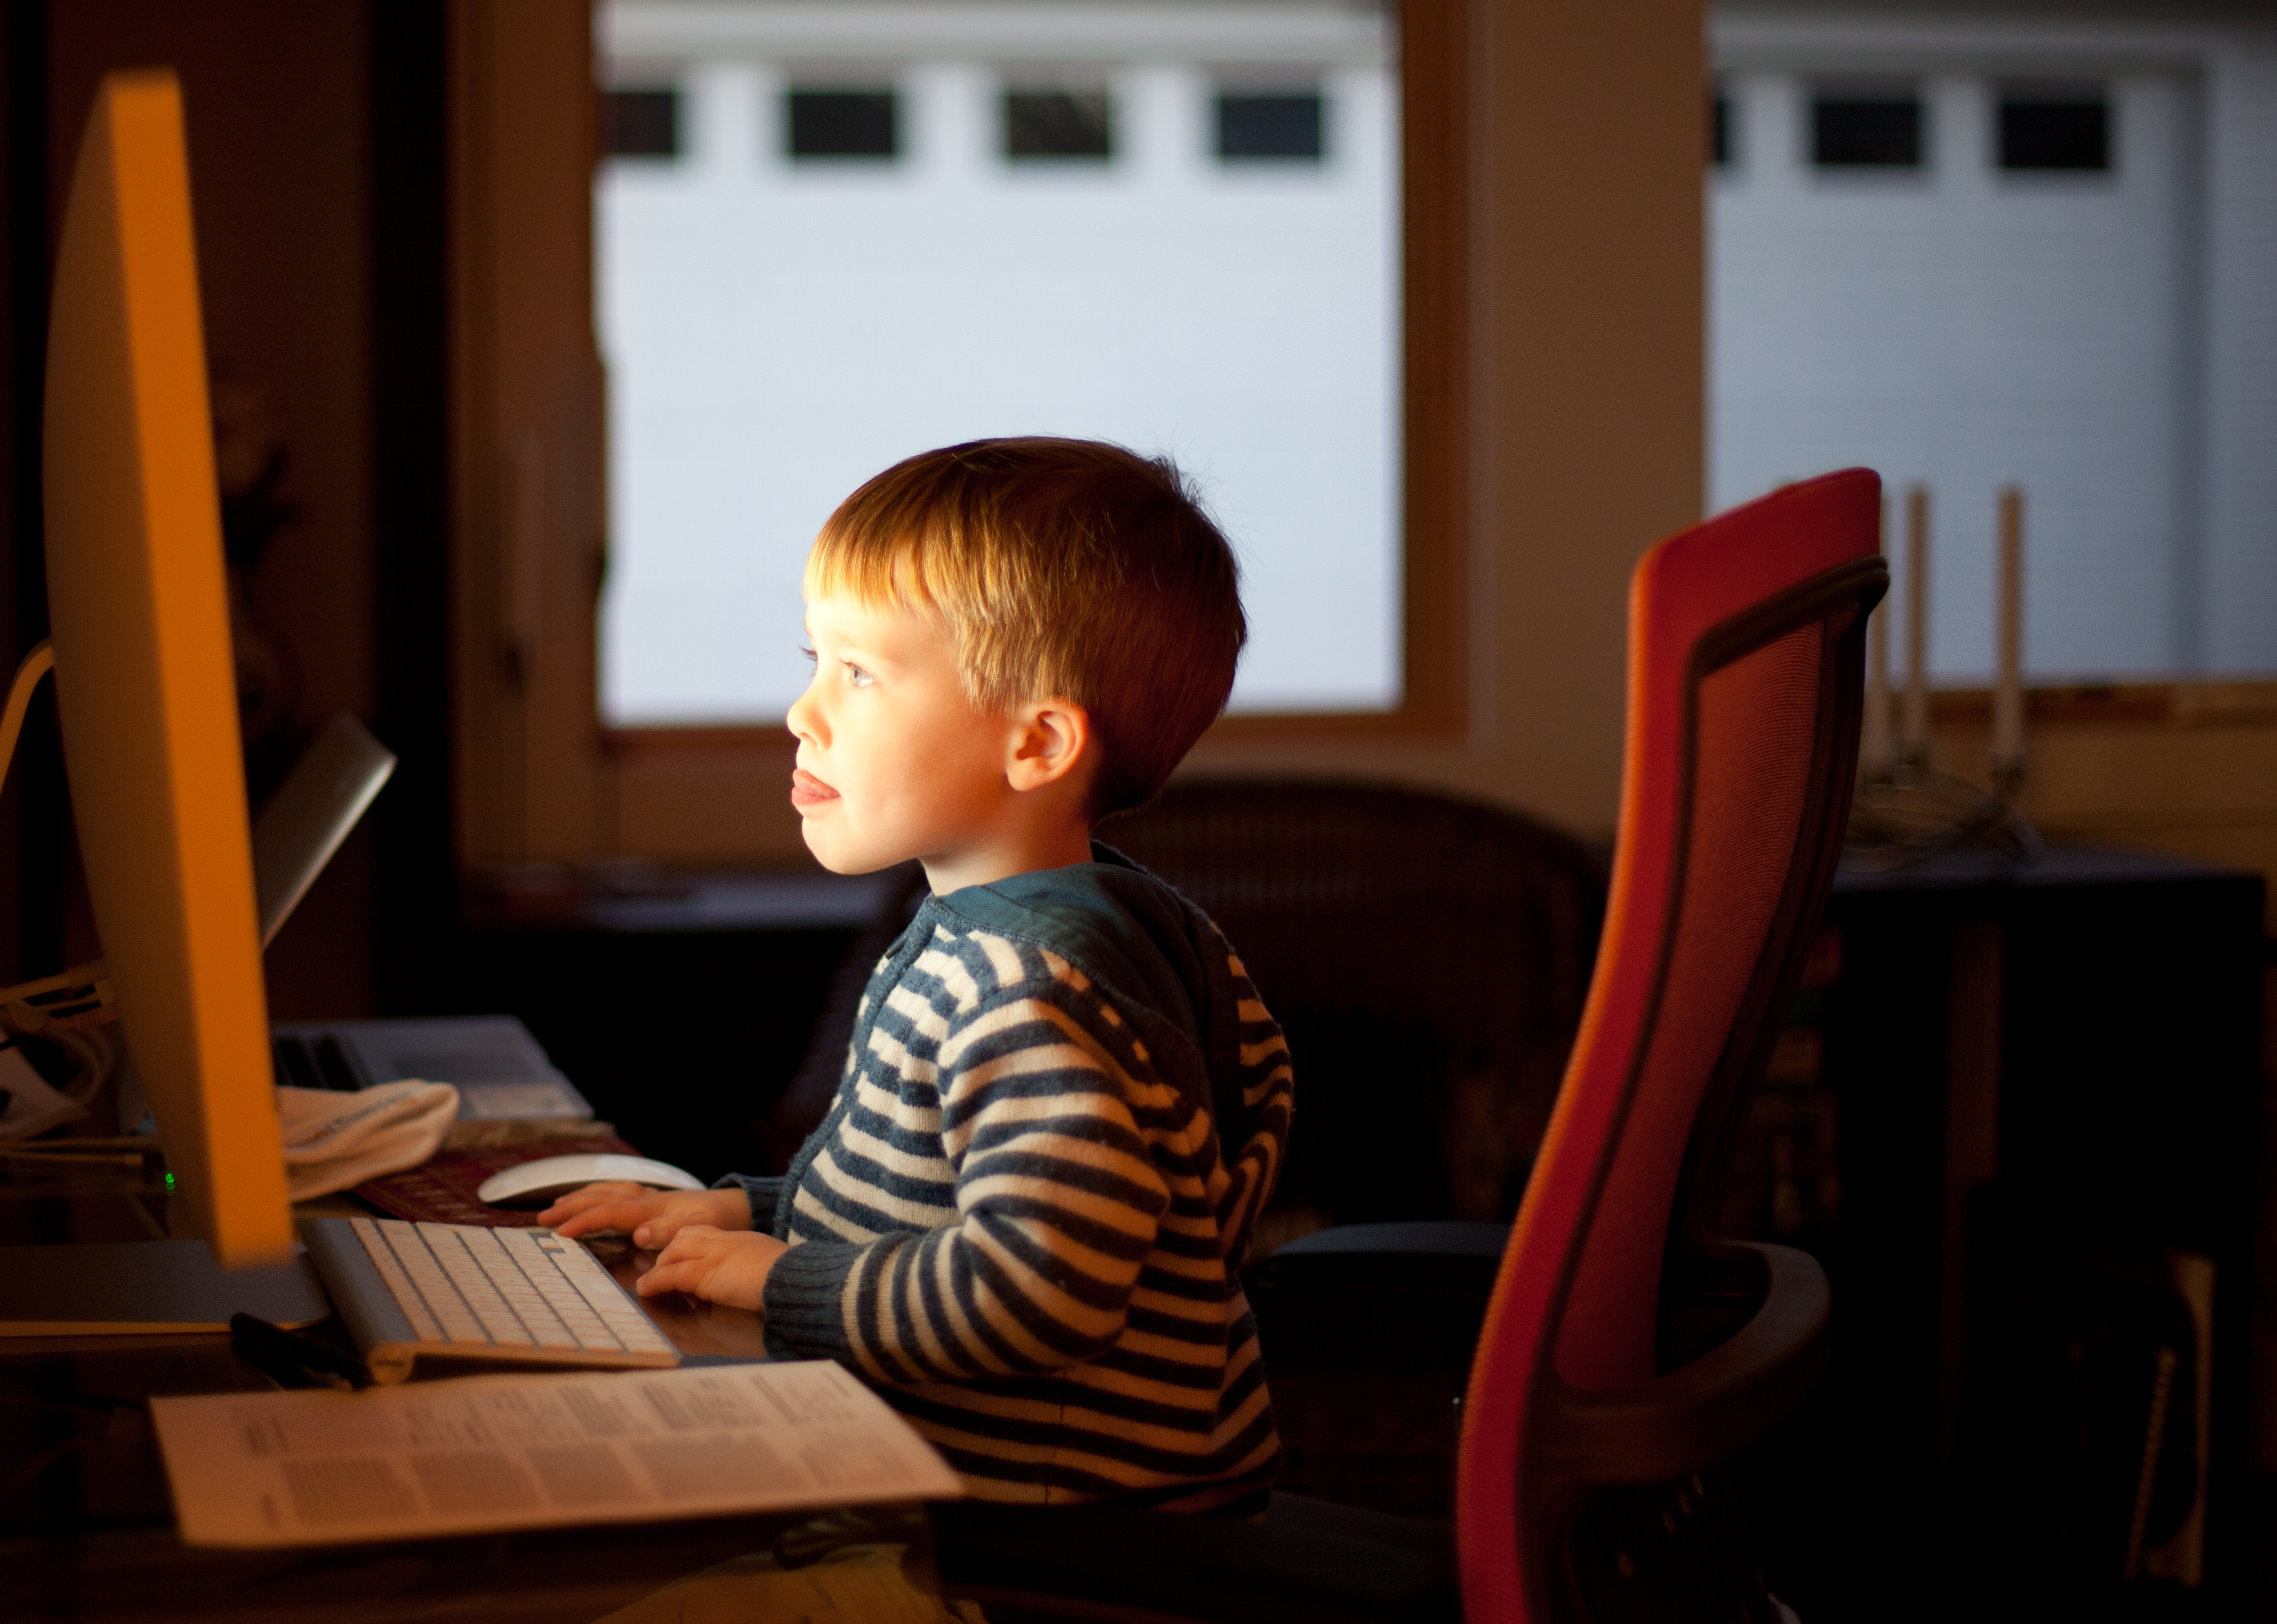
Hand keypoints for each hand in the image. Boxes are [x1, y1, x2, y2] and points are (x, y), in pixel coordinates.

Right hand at [540, 1182, 748, 1247]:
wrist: (736, 1208)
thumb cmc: (718, 1222)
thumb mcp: (699, 1230)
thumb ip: (669, 1232)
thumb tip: (639, 1234)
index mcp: (653, 1209)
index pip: (610, 1213)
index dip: (584, 1221)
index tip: (561, 1232)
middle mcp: (647, 1199)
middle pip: (601, 1198)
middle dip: (571, 1208)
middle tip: (542, 1220)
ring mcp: (648, 1198)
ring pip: (606, 1192)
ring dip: (580, 1198)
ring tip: (556, 1207)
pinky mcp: (652, 1200)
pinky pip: (617, 1193)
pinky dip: (597, 1195)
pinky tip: (589, 1199)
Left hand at [636, 1226, 787, 1311]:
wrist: (797, 1281)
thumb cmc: (791, 1280)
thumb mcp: (768, 1268)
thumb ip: (751, 1271)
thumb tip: (749, 1284)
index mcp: (741, 1241)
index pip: (705, 1234)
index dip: (686, 1246)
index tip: (676, 1259)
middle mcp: (725, 1242)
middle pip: (685, 1237)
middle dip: (668, 1253)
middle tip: (657, 1272)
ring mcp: (714, 1254)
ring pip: (674, 1253)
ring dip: (657, 1268)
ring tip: (646, 1285)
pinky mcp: (706, 1273)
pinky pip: (672, 1275)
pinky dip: (656, 1282)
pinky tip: (646, 1290)